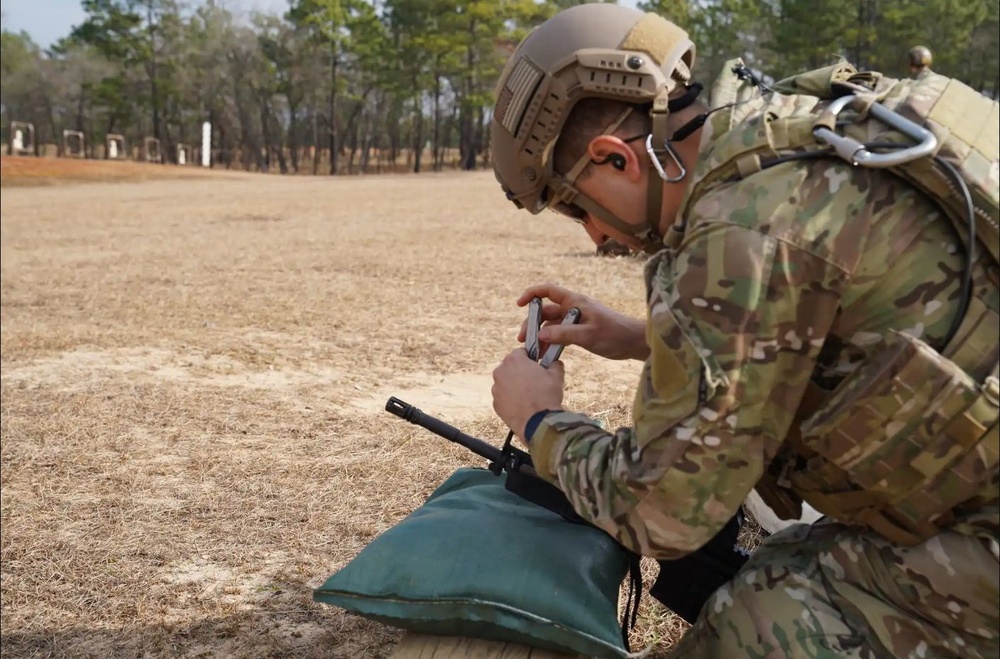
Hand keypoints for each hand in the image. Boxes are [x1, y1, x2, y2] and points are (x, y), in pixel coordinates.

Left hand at [491, 349, 564, 439]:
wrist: (538, 422)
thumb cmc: (546, 396)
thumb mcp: (556, 375)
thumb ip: (554, 364)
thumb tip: (555, 363)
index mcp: (514, 360)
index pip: (521, 352)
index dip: (531, 358)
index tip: (537, 364)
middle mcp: (500, 372)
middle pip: (511, 367)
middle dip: (522, 372)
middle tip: (535, 380)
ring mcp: (496, 389)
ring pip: (506, 383)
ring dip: (516, 386)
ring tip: (530, 395)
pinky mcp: (496, 404)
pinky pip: (504, 397)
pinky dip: (511, 399)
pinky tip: (524, 404)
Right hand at [516, 283, 649, 361]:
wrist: (634, 343)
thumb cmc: (615, 335)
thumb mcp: (588, 335)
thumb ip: (564, 334)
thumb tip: (541, 335)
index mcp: (575, 302)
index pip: (548, 290)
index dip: (532, 294)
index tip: (519, 304)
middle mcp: (573, 308)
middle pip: (545, 311)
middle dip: (532, 323)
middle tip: (522, 340)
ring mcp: (576, 320)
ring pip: (551, 325)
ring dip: (540, 335)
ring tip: (532, 351)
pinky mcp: (580, 331)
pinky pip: (560, 334)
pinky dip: (551, 342)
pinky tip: (546, 353)